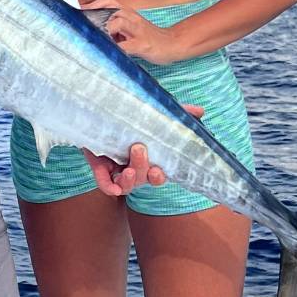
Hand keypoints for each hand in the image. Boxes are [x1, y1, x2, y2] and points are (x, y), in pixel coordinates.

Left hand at [82, 105, 204, 195]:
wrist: (97, 108)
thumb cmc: (129, 114)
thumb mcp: (152, 111)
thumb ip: (176, 113)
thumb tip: (200, 111)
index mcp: (148, 158)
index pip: (157, 175)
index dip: (159, 177)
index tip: (158, 169)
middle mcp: (133, 166)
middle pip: (143, 179)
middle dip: (144, 171)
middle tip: (139, 149)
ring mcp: (116, 167)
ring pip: (126, 184)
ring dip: (130, 180)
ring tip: (129, 166)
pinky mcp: (99, 166)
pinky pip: (105, 184)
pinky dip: (110, 188)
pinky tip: (115, 189)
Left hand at [83, 0, 184, 64]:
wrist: (173, 43)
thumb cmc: (148, 37)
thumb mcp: (129, 27)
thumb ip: (113, 26)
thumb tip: (92, 30)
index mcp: (127, 12)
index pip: (106, 2)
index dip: (89, 6)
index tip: (75, 14)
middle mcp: (131, 17)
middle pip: (108, 7)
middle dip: (92, 14)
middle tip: (78, 24)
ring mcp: (137, 30)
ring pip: (117, 22)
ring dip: (102, 29)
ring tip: (92, 37)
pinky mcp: (143, 44)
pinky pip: (127, 45)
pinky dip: (116, 48)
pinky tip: (108, 53)